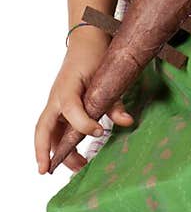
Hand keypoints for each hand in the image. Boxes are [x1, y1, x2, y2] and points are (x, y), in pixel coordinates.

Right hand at [34, 25, 133, 174]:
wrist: (87, 40)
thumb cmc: (96, 55)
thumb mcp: (107, 75)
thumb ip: (115, 100)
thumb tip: (127, 122)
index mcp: (67, 87)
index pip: (71, 110)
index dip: (84, 124)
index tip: (101, 133)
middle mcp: (56, 98)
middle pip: (43, 128)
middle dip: (44, 151)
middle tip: (50, 171)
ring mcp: (56, 103)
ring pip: (47, 132)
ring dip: (56, 151)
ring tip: (77, 167)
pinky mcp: (60, 107)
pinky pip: (54, 128)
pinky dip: (60, 143)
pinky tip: (74, 155)